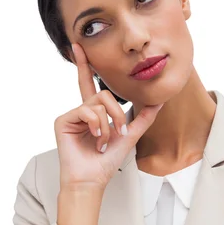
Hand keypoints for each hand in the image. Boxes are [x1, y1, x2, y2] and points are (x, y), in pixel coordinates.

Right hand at [54, 42, 164, 190]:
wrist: (93, 178)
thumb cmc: (107, 161)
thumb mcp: (130, 136)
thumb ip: (144, 117)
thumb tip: (160, 102)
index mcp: (94, 112)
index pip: (90, 83)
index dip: (85, 64)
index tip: (79, 46)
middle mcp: (82, 110)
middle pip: (103, 93)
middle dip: (117, 113)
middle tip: (119, 132)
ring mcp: (72, 115)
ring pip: (98, 103)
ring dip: (108, 124)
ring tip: (104, 141)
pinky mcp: (63, 120)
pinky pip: (87, 111)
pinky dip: (97, 126)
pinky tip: (96, 139)